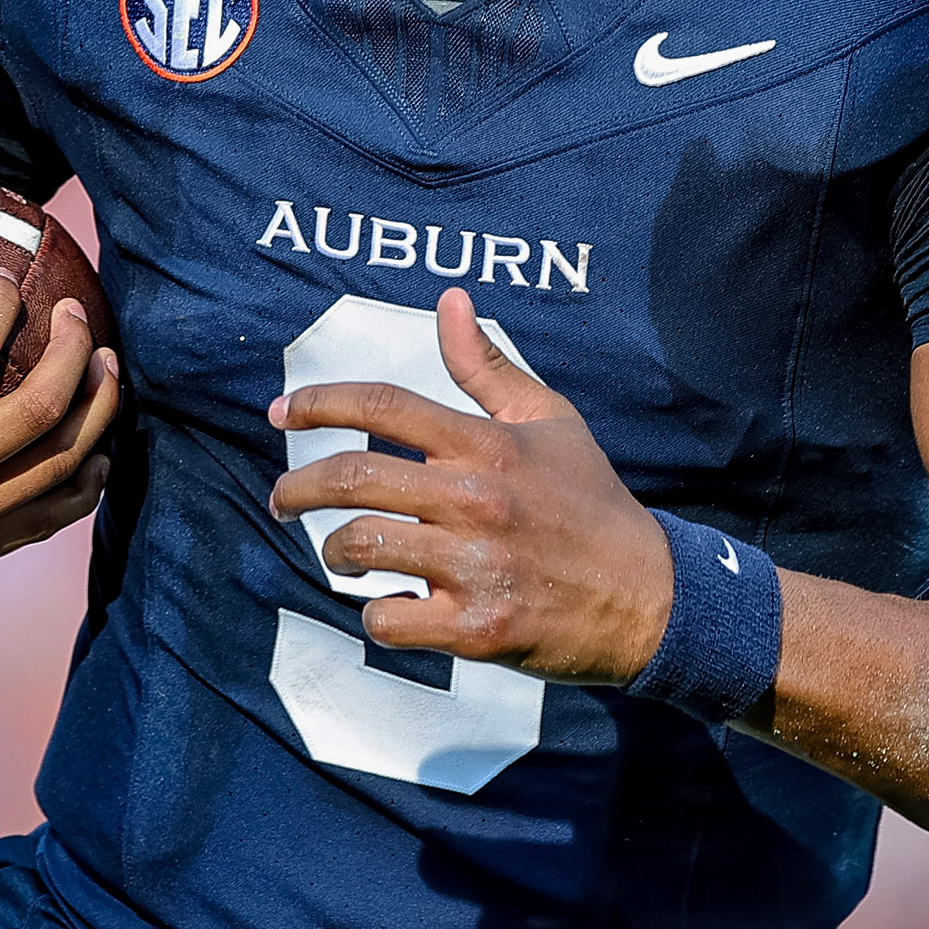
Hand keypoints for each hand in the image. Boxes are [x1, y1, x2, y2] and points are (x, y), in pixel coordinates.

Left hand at [266, 287, 671, 688]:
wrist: (648, 595)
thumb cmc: (590, 502)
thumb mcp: (549, 420)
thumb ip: (487, 366)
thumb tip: (450, 300)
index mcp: (487, 445)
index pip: (382, 406)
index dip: (318, 402)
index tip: (280, 412)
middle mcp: (475, 499)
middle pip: (350, 478)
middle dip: (296, 487)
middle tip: (282, 499)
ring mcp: (474, 566)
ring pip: (359, 548)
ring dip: (336, 552)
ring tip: (344, 554)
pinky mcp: (476, 629)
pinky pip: (387, 618)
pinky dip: (377, 612)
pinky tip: (395, 603)